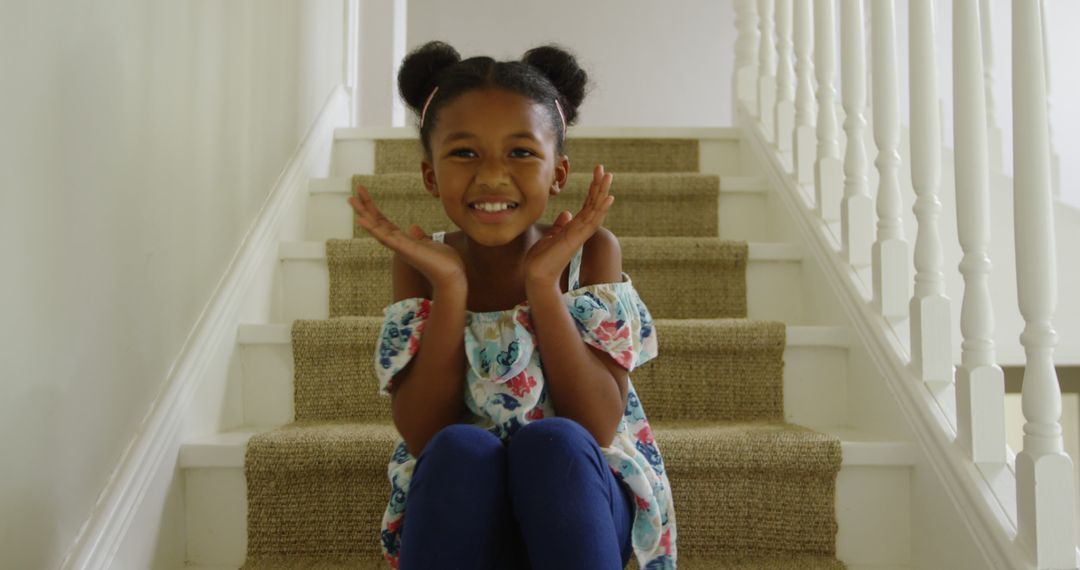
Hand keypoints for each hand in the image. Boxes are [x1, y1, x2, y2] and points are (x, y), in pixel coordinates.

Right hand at [348, 184, 466, 289]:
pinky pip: (385, 238)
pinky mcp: (404, 250)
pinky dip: (373, 229)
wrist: (452, 277)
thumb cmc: (444, 263)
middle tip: (351, 195)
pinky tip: (361, 220)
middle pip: (377, 223)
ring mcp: (399, 247)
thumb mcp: (431, 244)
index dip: (373, 211)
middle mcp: (398, 244)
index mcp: (404, 241)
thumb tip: (412, 227)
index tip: (364, 196)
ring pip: (377, 228)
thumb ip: (419, 237)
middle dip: (365, 208)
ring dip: (364, 214)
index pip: (384, 223)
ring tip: (352, 201)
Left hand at [524, 164, 614, 287]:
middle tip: (604, 169)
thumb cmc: (542, 260)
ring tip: (609, 176)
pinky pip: (592, 222)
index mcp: (574, 228)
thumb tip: (567, 214)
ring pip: (595, 210)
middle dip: (599, 186)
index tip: (597, 174)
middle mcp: (580, 230)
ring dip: (602, 193)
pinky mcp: (576, 239)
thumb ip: (560, 225)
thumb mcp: (550, 237)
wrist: (536, 275)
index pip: (587, 206)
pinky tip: (608, 197)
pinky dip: (600, 209)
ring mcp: (580, 234)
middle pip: (594, 205)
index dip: (593, 190)